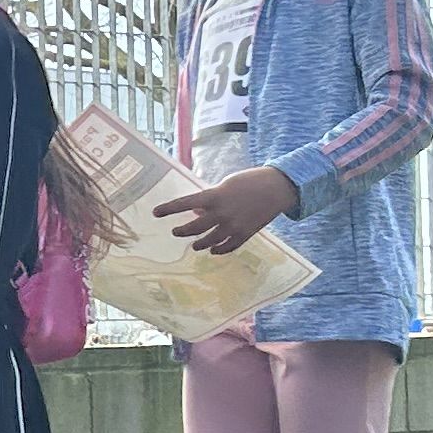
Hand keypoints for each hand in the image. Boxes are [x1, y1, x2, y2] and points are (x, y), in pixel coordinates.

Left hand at [156, 168, 299, 253]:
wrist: (277, 188)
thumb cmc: (250, 181)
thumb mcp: (226, 185)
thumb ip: (210, 200)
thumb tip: (196, 212)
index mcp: (214, 197)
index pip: (185, 203)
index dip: (168, 209)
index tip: (155, 213)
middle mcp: (221, 214)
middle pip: (194, 228)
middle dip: (182, 231)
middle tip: (175, 232)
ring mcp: (233, 226)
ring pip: (209, 241)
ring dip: (199, 244)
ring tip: (194, 244)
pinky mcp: (245, 234)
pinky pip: (228, 247)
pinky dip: (219, 250)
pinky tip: (213, 250)